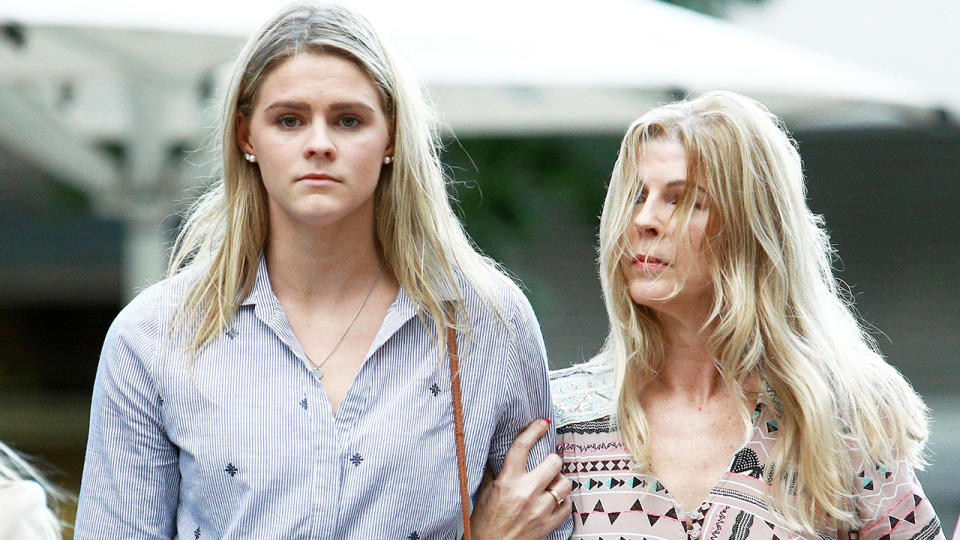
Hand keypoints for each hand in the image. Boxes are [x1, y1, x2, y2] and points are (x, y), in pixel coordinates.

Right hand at [471, 419, 571, 539]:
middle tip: (547, 465)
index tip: (542, 423)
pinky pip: (568, 506)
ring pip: (564, 484)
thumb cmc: (483, 522)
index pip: (522, 447)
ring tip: (551, 485)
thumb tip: (499, 451)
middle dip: (551, 461)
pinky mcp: (548, 525)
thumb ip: (494, 471)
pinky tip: (554, 501)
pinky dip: (563, 502)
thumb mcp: (484, 492)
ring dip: (559, 482)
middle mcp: (525, 493)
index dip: (534, 430)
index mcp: (507, 482)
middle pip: (553, 463)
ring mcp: (539, 510)